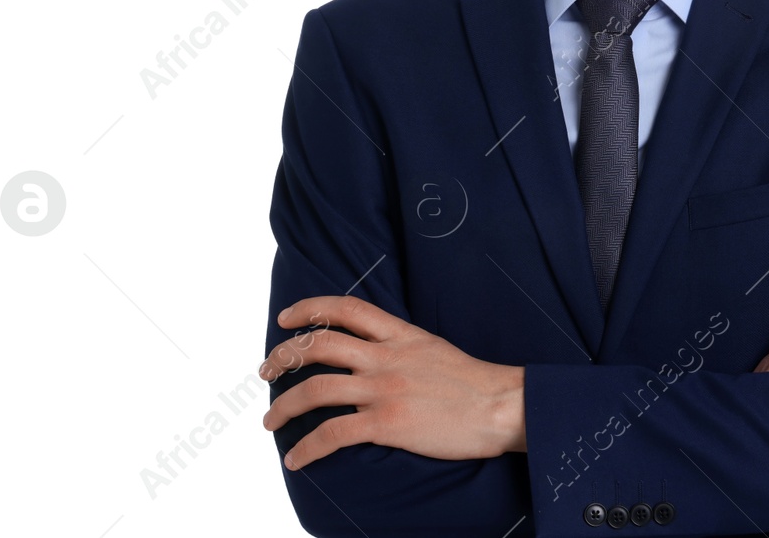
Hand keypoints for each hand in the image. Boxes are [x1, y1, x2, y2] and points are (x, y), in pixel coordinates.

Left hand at [259, 295, 525, 467]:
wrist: (501, 405)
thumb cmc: (475, 383)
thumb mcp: (434, 349)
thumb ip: (402, 347)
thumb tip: (377, 355)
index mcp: (400, 335)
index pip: (346, 308)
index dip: (310, 309)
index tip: (287, 319)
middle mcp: (386, 357)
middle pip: (319, 345)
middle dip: (284, 357)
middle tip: (267, 371)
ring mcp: (385, 389)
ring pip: (316, 389)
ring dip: (284, 405)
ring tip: (269, 419)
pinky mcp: (387, 423)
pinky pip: (333, 434)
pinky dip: (307, 447)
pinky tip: (296, 459)